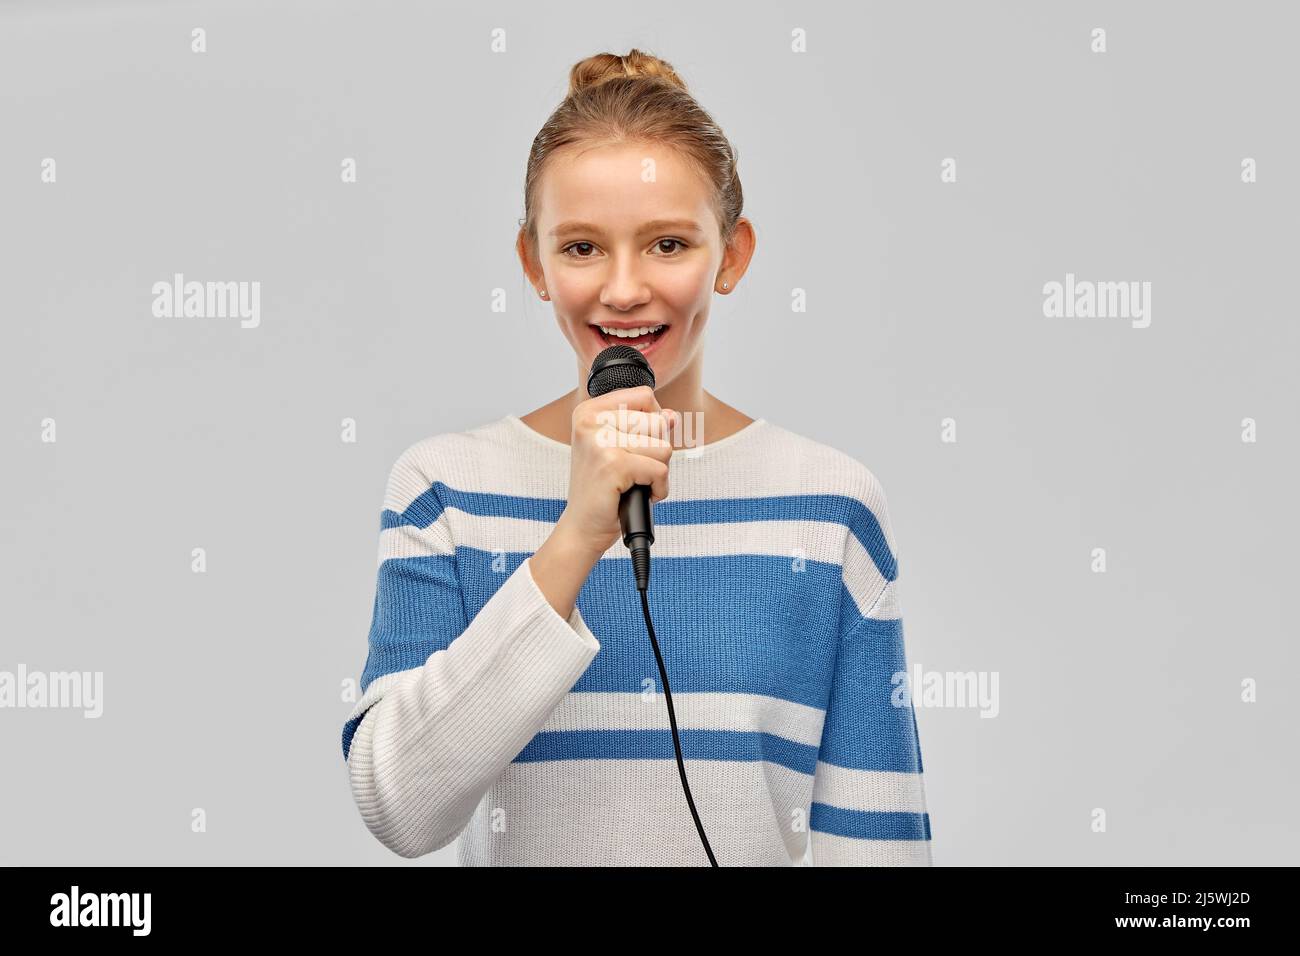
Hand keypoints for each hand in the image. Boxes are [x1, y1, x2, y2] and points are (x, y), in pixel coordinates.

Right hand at [554, 385, 675, 557]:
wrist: (583, 526)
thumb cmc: (603, 488)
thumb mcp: (622, 447)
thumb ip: (646, 426)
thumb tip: (672, 416)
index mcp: (589, 410)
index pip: (644, 396)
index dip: (652, 423)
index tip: (634, 445)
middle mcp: (590, 421)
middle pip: (658, 421)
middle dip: (655, 452)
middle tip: (630, 470)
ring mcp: (600, 441)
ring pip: (664, 447)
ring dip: (656, 472)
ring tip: (631, 483)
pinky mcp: (613, 464)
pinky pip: (661, 470)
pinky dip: (658, 489)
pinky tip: (637, 495)